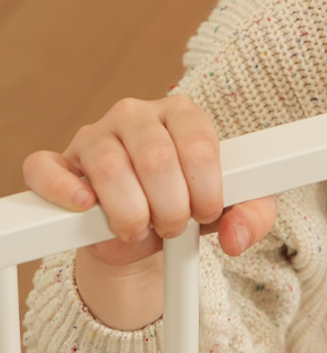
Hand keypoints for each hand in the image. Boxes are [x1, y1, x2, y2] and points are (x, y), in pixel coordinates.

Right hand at [23, 94, 276, 265]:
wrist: (151, 231)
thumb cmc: (193, 204)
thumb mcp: (235, 209)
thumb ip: (252, 217)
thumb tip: (238, 239)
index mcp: (182, 113)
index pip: (197, 144)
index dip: (205, 189)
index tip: (207, 212)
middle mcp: (137, 115)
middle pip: (156, 158)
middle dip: (171, 206)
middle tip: (174, 225)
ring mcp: (95, 135)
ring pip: (109, 168)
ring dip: (131, 212)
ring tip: (141, 227)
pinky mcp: (60, 162)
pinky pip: (48, 170)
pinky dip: (65, 191)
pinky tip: (88, 207)